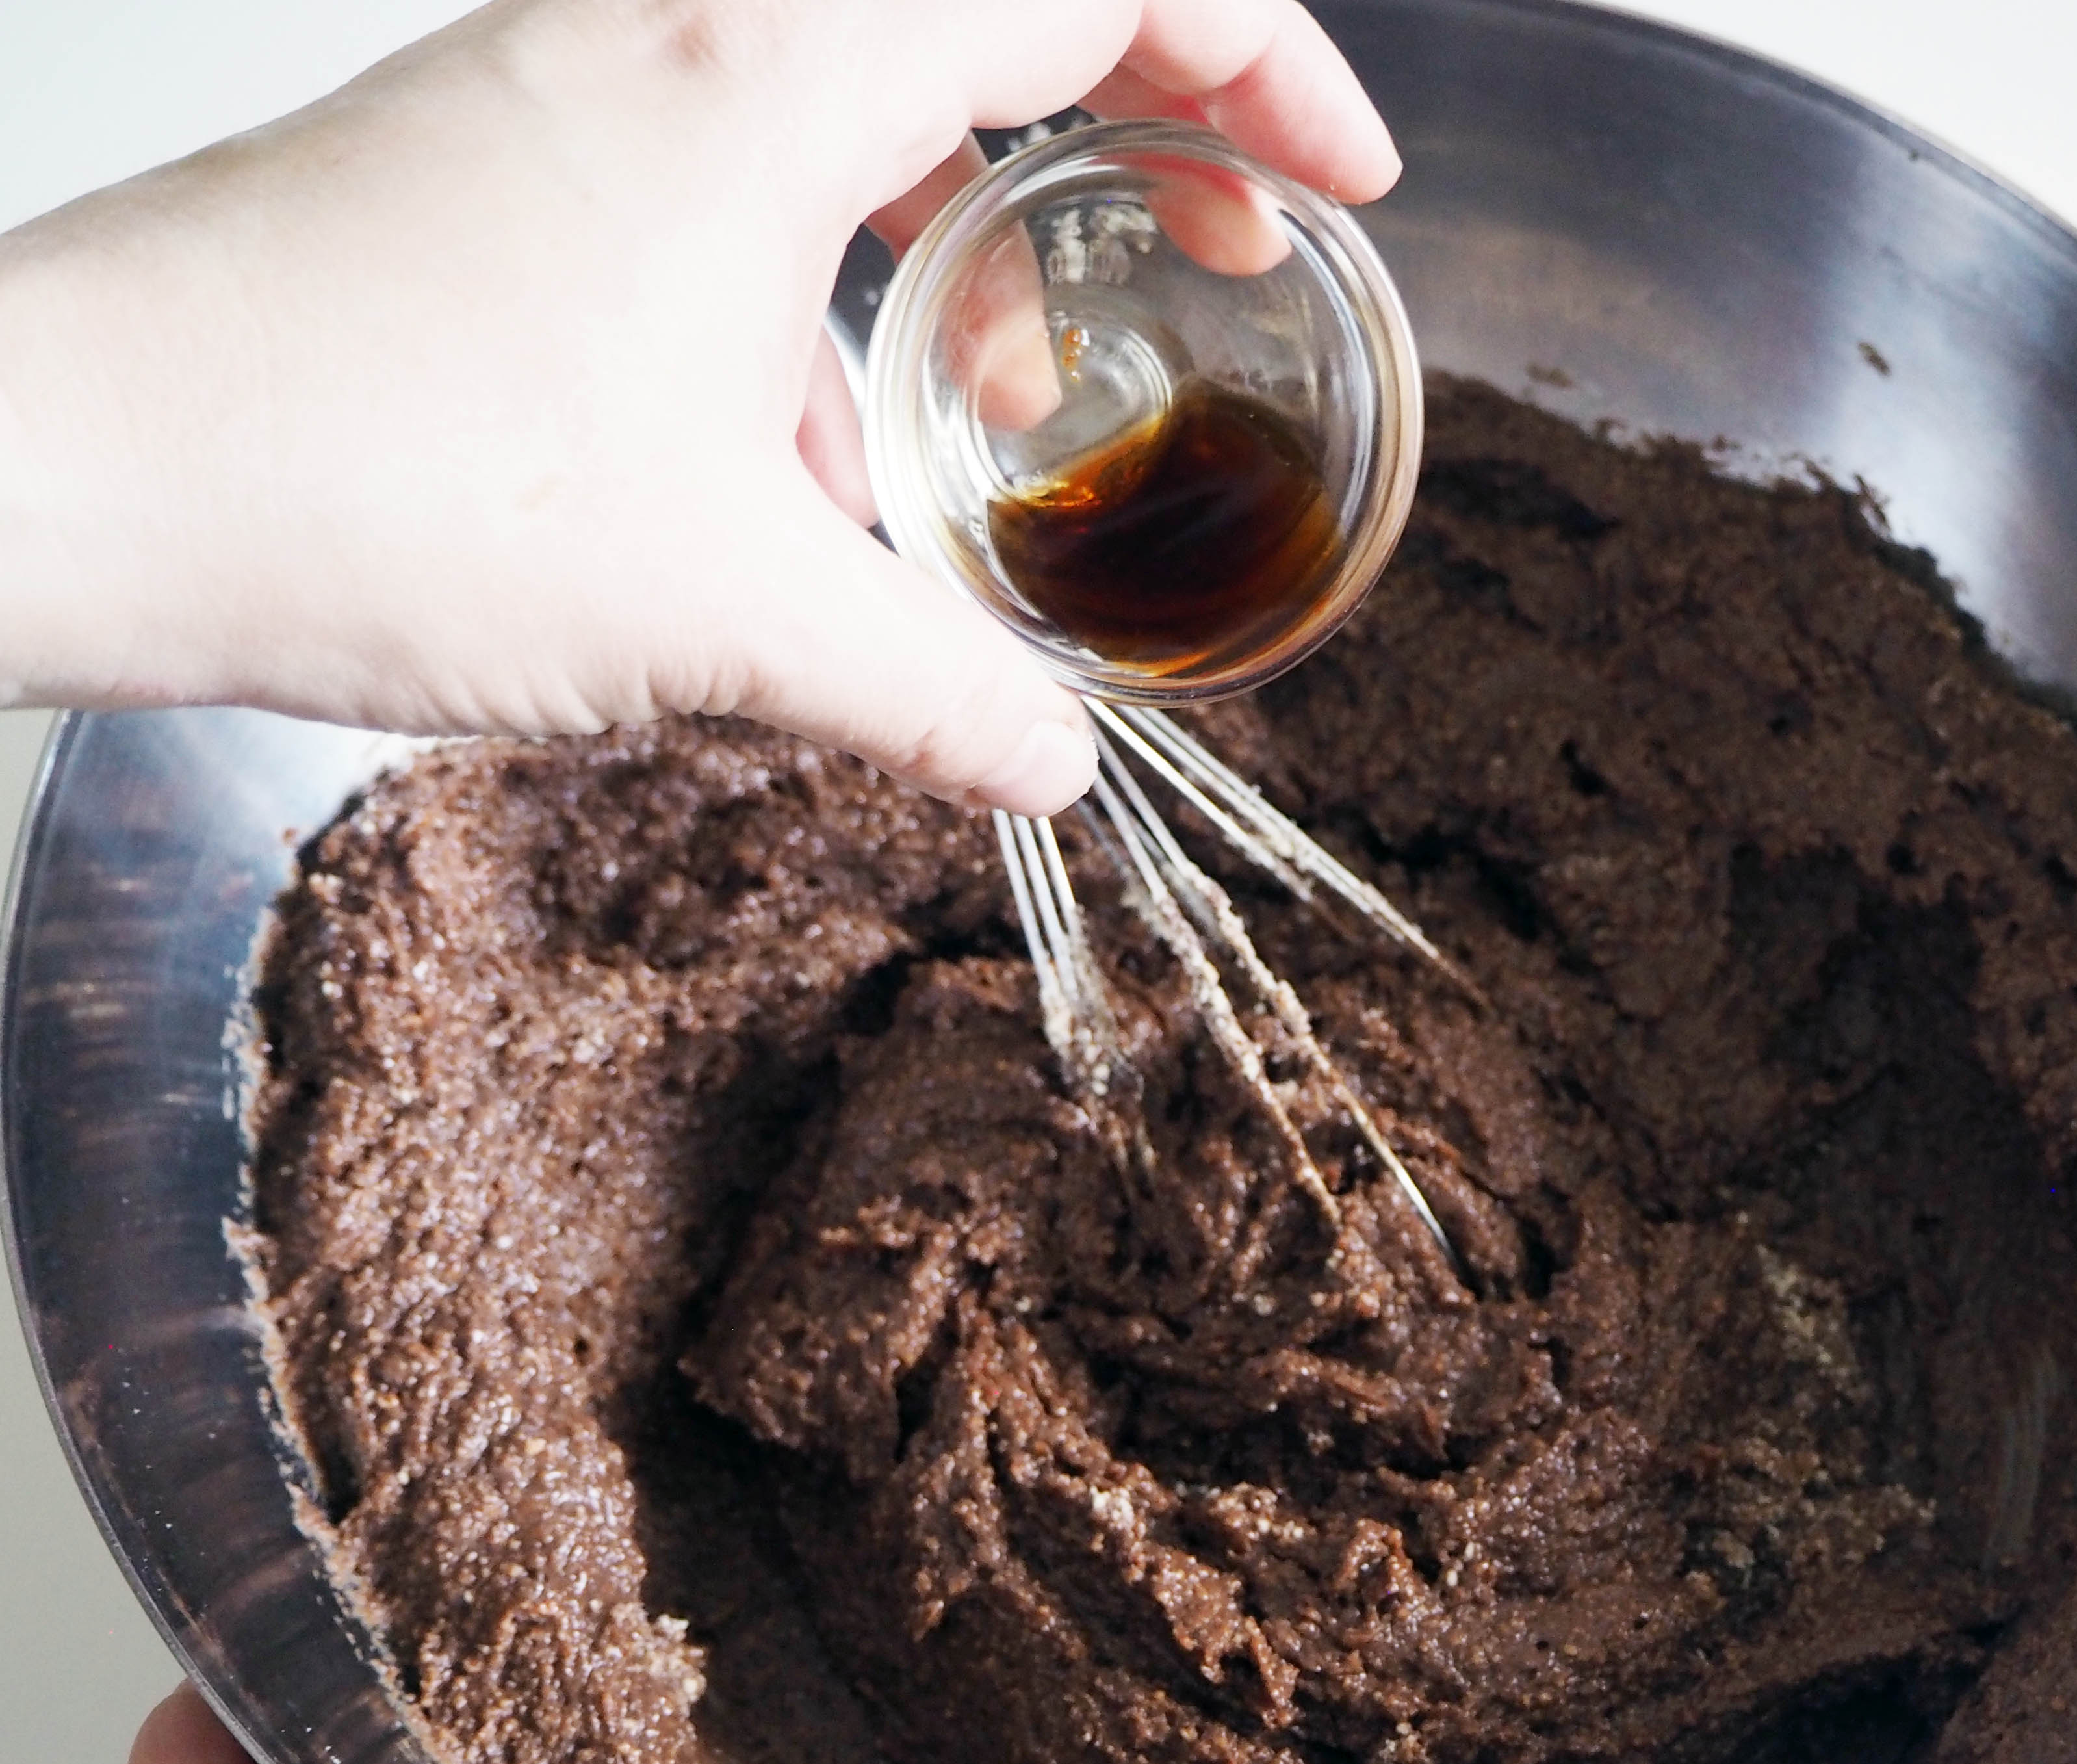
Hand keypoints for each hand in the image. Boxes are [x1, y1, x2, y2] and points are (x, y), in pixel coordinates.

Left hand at [0, 0, 1399, 813]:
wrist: (60, 460)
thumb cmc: (360, 478)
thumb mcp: (716, 611)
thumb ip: (929, 687)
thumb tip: (1056, 764)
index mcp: (768, 71)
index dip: (1261, 68)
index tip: (1339, 187)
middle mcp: (676, 29)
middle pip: (988, 8)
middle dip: (1145, 122)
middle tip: (1225, 252)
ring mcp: (579, 79)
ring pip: (858, 90)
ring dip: (973, 221)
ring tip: (1027, 390)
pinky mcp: (511, 157)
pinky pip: (737, 166)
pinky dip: (831, 275)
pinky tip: (823, 458)